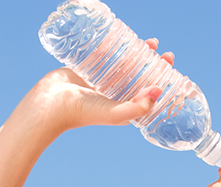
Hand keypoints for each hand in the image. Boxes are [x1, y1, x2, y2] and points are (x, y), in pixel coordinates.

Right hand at [7, 38, 174, 135]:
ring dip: (138, 54)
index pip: (147, 91)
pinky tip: (125, 39)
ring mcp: (101, 81)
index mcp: (123, 106)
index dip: (161, 79)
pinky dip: (117, 48)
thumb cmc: (82, 113)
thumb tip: (160, 90)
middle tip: (164, 53)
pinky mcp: (88, 69)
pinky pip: (106, 56)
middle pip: (139, 76)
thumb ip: (137, 106)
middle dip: (153, 64)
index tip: (170, 66)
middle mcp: (114, 94)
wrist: (50, 104)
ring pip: (125, 64)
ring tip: (150, 43)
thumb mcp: (115, 114)